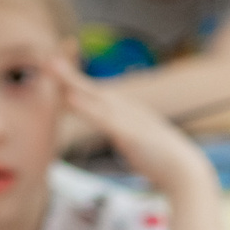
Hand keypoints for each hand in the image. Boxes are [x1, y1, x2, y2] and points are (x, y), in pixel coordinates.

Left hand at [46, 59, 215, 198]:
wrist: (184, 171)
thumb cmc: (161, 161)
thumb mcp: (138, 144)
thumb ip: (128, 136)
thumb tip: (124, 136)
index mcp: (126, 111)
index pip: (96, 93)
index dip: (75, 81)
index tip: (56, 70)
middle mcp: (126, 109)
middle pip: (91, 88)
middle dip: (68, 73)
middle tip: (46, 58)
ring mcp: (128, 119)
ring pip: (94, 98)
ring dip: (72, 82)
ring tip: (52, 69)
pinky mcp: (129, 133)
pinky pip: (103, 119)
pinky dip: (86, 108)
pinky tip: (70, 100)